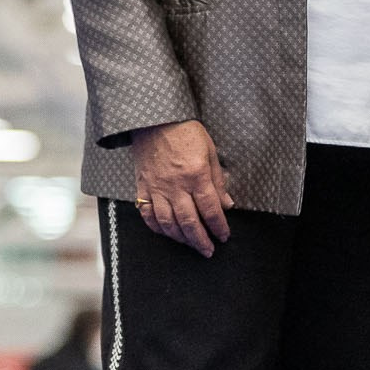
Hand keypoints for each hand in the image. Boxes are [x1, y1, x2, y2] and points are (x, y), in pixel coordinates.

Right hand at [130, 119, 231, 255]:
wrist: (155, 119)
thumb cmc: (186, 132)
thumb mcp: (210, 152)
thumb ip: (218, 181)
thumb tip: (227, 204)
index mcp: (196, 175)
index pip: (210, 209)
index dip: (218, 226)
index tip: (223, 236)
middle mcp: (175, 185)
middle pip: (189, 221)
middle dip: (200, 240)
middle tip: (208, 251)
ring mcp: (156, 188)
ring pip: (167, 222)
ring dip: (180, 238)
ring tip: (190, 244)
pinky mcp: (142, 186)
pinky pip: (146, 213)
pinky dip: (156, 227)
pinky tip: (165, 232)